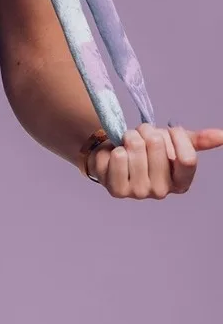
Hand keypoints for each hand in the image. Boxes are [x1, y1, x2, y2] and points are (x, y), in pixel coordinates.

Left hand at [89, 123, 222, 197]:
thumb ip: (197, 140)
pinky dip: (116, 149)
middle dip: (147, 132)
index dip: (177, 137)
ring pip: (136, 148)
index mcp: (181, 182)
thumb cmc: (144, 149)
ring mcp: (140, 193)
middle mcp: (163, 192)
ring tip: (128, 143)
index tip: (169, 129)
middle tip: (141, 136)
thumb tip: (222, 135)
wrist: (112, 154)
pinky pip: (119, 157)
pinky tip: (117, 154)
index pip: (188, 159)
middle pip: (157, 147)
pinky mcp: (117, 190)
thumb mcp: (171, 142)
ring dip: (130, 137)